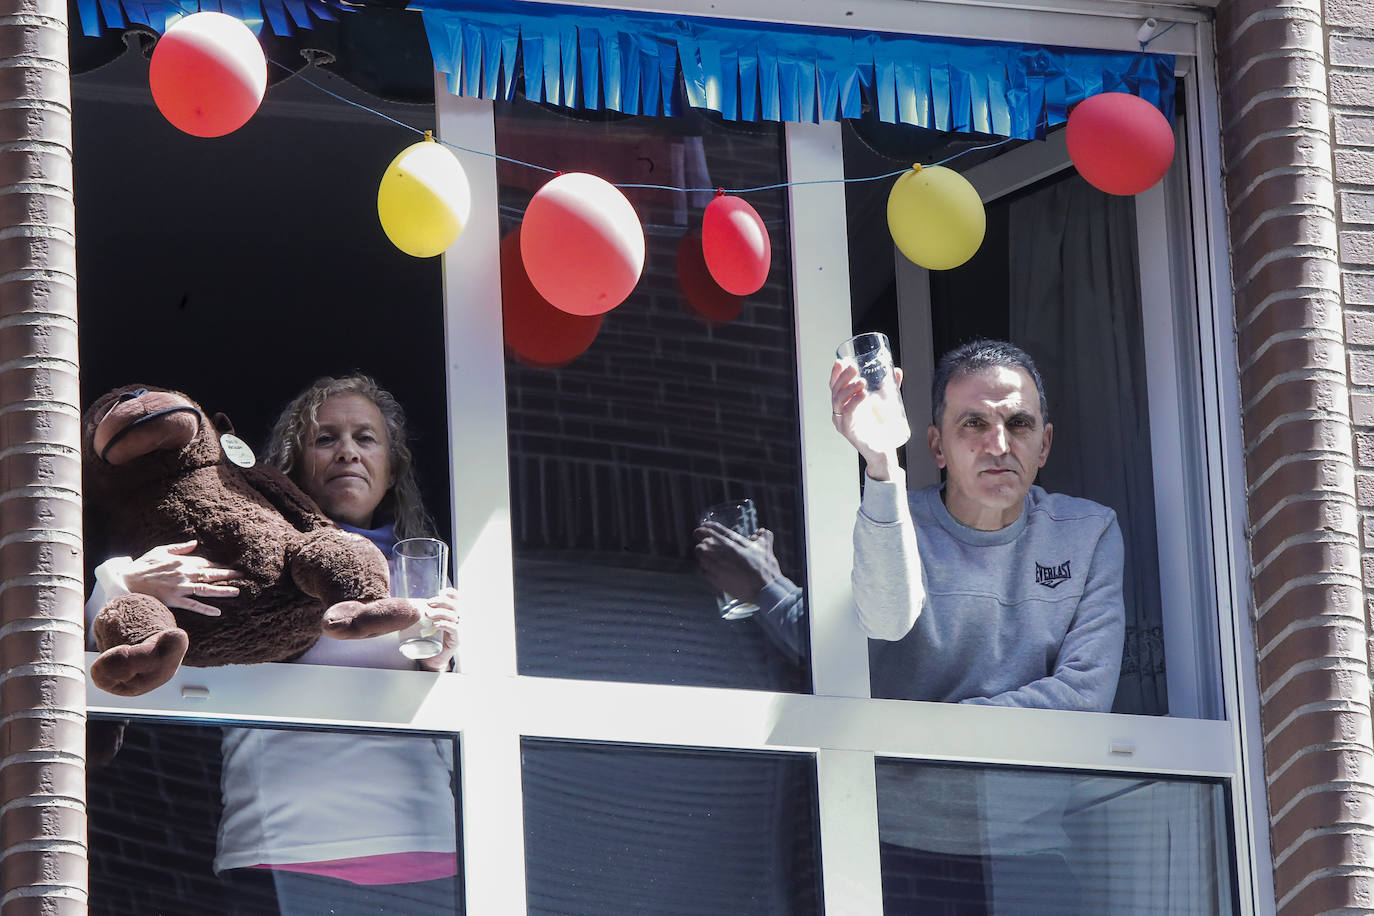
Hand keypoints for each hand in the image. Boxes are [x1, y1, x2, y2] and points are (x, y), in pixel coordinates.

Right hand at [122, 540, 241, 616]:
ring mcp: (179, 588)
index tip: (228, 567)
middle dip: (227, 574)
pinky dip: (205, 609)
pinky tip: (218, 611)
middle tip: (242, 575)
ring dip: (222, 590)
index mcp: (181, 561)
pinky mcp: (174, 600)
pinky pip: (192, 605)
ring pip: (205, 589)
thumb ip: (179, 548)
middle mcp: (183, 574)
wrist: (125, 581)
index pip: (204, 562)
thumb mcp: (160, 550)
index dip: (216, 565)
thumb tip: (195, 543)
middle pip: (209, 574)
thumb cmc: (142, 566)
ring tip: (237, 591)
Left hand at [417, 587, 459, 671]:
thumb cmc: (430, 640)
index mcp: (453, 614)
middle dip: (441, 601)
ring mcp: (459, 630)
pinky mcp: (457, 640)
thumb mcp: (428, 623)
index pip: (457, 600)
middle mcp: (458, 620)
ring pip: (454, 616)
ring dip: (440, 612)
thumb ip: (427, 613)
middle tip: (429, 603)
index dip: (451, 593)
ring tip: (429, 614)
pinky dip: (445, 625)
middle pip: (455, 606)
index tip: (441, 592)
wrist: (432, 658)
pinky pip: (454, 629)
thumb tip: (415, 603)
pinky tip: (436, 624)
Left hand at [694, 522, 781, 602]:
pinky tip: (709, 571)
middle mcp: (723, 552)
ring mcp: (718, 566)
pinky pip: (703, 571)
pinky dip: (704, 569)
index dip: (705, 528)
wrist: (764, 589)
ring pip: (701, 556)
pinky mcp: (716, 579)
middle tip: (704, 545)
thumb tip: (762, 531)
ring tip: (707, 558)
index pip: (714, 530)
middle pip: (703, 543)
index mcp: (734, 542)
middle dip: (703, 543)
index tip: (701, 528)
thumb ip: (763, 537)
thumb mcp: (766, 548)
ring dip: (702, 556)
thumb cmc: (765, 568)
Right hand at [830, 358, 903, 479]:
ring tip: (862, 382)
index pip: (834, 386)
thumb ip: (888, 388)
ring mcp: (841, 422)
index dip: (836, 373)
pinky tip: (862, 395)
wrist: (883, 451)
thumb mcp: (884, 404)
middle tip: (854, 368)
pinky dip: (854, 403)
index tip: (842, 361)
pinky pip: (848, 414)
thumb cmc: (880, 428)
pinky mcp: (848, 431)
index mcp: (843, 404)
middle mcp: (839, 412)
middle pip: (834, 390)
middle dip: (843, 377)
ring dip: (849, 388)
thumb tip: (896, 370)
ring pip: (838, 400)